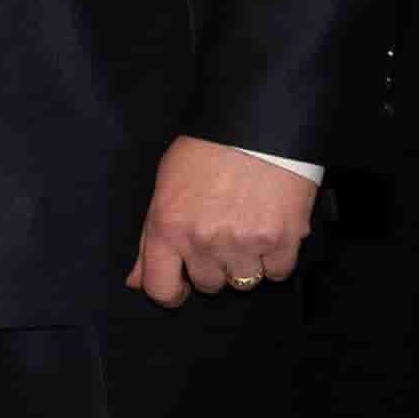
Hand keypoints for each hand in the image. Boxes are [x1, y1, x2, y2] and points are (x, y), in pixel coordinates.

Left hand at [124, 133, 315, 306]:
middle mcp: (203, 240)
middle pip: (208, 285)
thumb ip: (149, 239)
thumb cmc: (205, 151)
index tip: (180, 283)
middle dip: (212, 265)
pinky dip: (274, 258)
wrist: (255, 127)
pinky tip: (268, 229)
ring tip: (244, 227)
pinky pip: (277, 273)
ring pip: (243, 282)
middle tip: (219, 232)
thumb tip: (135, 280)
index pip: (160, 289)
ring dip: (244, 262)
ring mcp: (244, 243)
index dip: (171, 291)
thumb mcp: (164, 186)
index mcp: (167, 226)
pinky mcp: (282, 241)